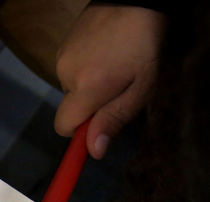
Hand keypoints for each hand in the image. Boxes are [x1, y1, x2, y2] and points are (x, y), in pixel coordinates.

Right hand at [55, 4, 166, 158]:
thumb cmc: (147, 44)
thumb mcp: (141, 88)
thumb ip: (114, 119)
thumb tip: (93, 151)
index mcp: (85, 88)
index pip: (63, 127)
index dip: (80, 132)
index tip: (100, 126)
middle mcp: (66, 73)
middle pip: (71, 107)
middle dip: (92, 105)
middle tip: (120, 86)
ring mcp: (62, 55)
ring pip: (72, 87)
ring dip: (90, 84)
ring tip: (115, 64)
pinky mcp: (64, 42)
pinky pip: (71, 68)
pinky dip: (86, 67)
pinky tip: (106, 52)